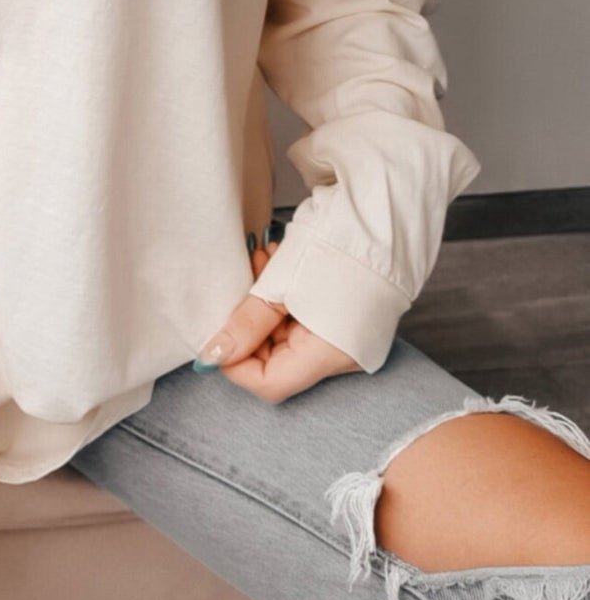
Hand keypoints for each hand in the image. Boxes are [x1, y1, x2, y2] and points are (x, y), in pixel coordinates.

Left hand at [194, 227, 360, 402]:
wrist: (385, 216)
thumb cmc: (338, 248)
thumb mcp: (281, 284)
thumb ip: (246, 323)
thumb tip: (214, 354)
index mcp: (329, 356)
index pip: (269, 383)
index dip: (235, 362)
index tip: (214, 334)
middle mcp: (341, 357)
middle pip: (275, 360)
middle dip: (248, 324)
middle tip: (241, 282)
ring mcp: (345, 338)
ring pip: (285, 335)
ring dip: (263, 303)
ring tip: (261, 260)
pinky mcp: (346, 319)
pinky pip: (303, 319)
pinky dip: (282, 297)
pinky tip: (276, 263)